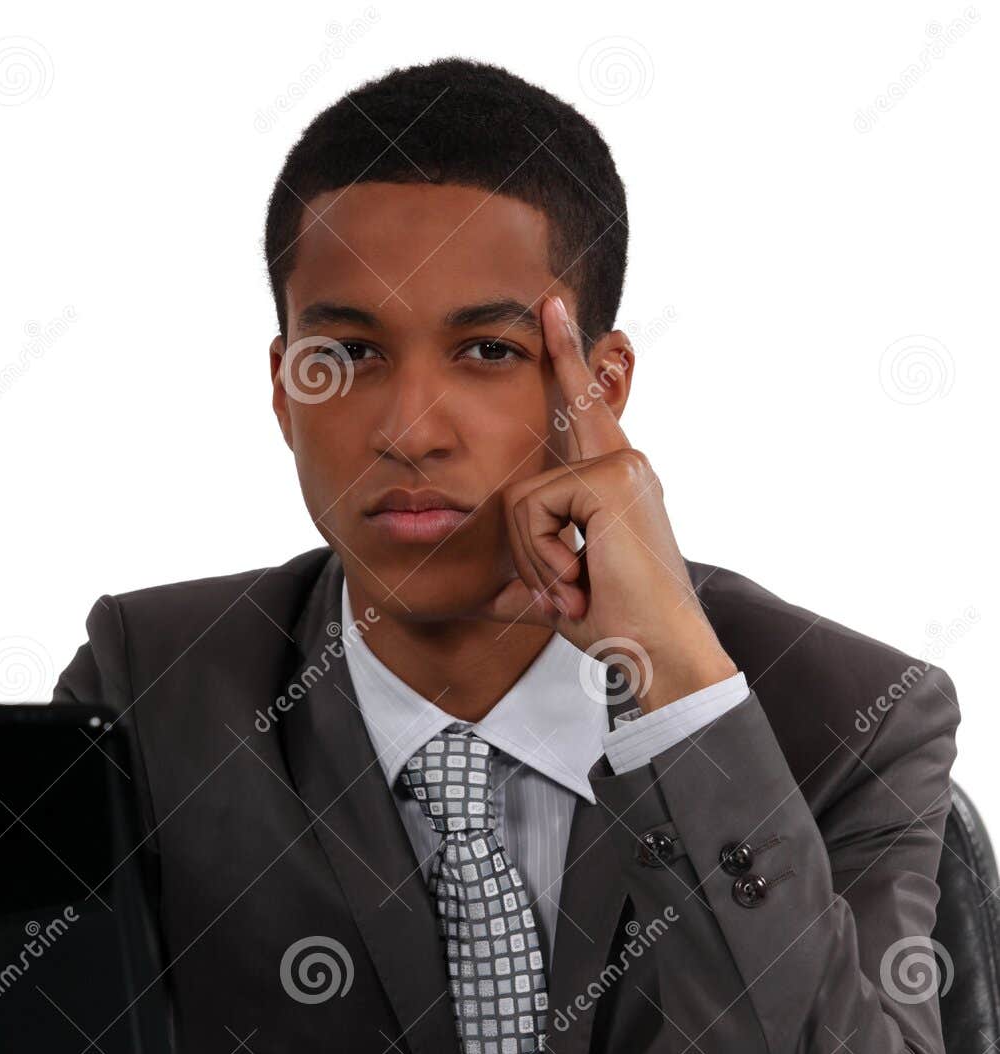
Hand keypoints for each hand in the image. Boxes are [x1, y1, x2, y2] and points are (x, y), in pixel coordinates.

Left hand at [477, 295, 737, 711]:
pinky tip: (578, 580)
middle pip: (558, 425)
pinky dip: (542, 557)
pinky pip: (534, 510)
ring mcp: (622, 466)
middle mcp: (624, 465)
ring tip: (573, 590)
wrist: (659, 652)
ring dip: (533, 559)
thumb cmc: (620, 627)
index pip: (585, 415)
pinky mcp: (613, 479)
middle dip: (556, 393)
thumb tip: (485, 598)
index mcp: (615, 484)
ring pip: (523, 497)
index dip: (570, 366)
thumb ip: (527, 581)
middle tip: (560, 397)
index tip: (554, 312)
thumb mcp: (561, 595)